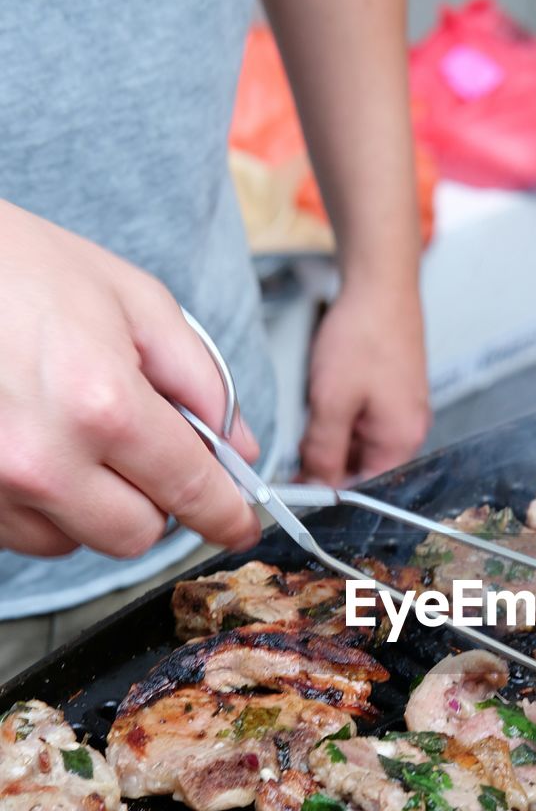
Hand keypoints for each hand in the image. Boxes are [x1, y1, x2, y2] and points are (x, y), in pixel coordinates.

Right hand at [0, 201, 260, 557]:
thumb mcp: (133, 302)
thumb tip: (240, 448)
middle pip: (137, 534)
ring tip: (73, 436)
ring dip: (96, 505)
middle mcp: (45, 458)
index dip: (226, 516)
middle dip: (154, 500)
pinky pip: (30, 535)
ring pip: (81, 542)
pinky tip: (37, 448)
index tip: (238, 525)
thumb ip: (203, 381)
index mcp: (101, 403)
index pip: (191, 489)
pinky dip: (47, 506)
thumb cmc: (18, 269)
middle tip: (140, 450)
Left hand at [299, 279, 430, 484]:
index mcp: (401, 441)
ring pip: (358, 444)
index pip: (363, 490)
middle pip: (361, 468)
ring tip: (320, 403)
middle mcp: (408, 431)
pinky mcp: (393, 394)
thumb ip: (322, 451)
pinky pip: (362, 420)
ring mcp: (402, 412)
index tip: (298, 487)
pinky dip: (341, 415)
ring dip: (332, 435)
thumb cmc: (366, 333)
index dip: (328, 493)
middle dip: (327, 460)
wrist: (380, 282)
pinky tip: (329, 393)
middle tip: (300, 441)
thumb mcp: (332, 401)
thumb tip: (314, 485)